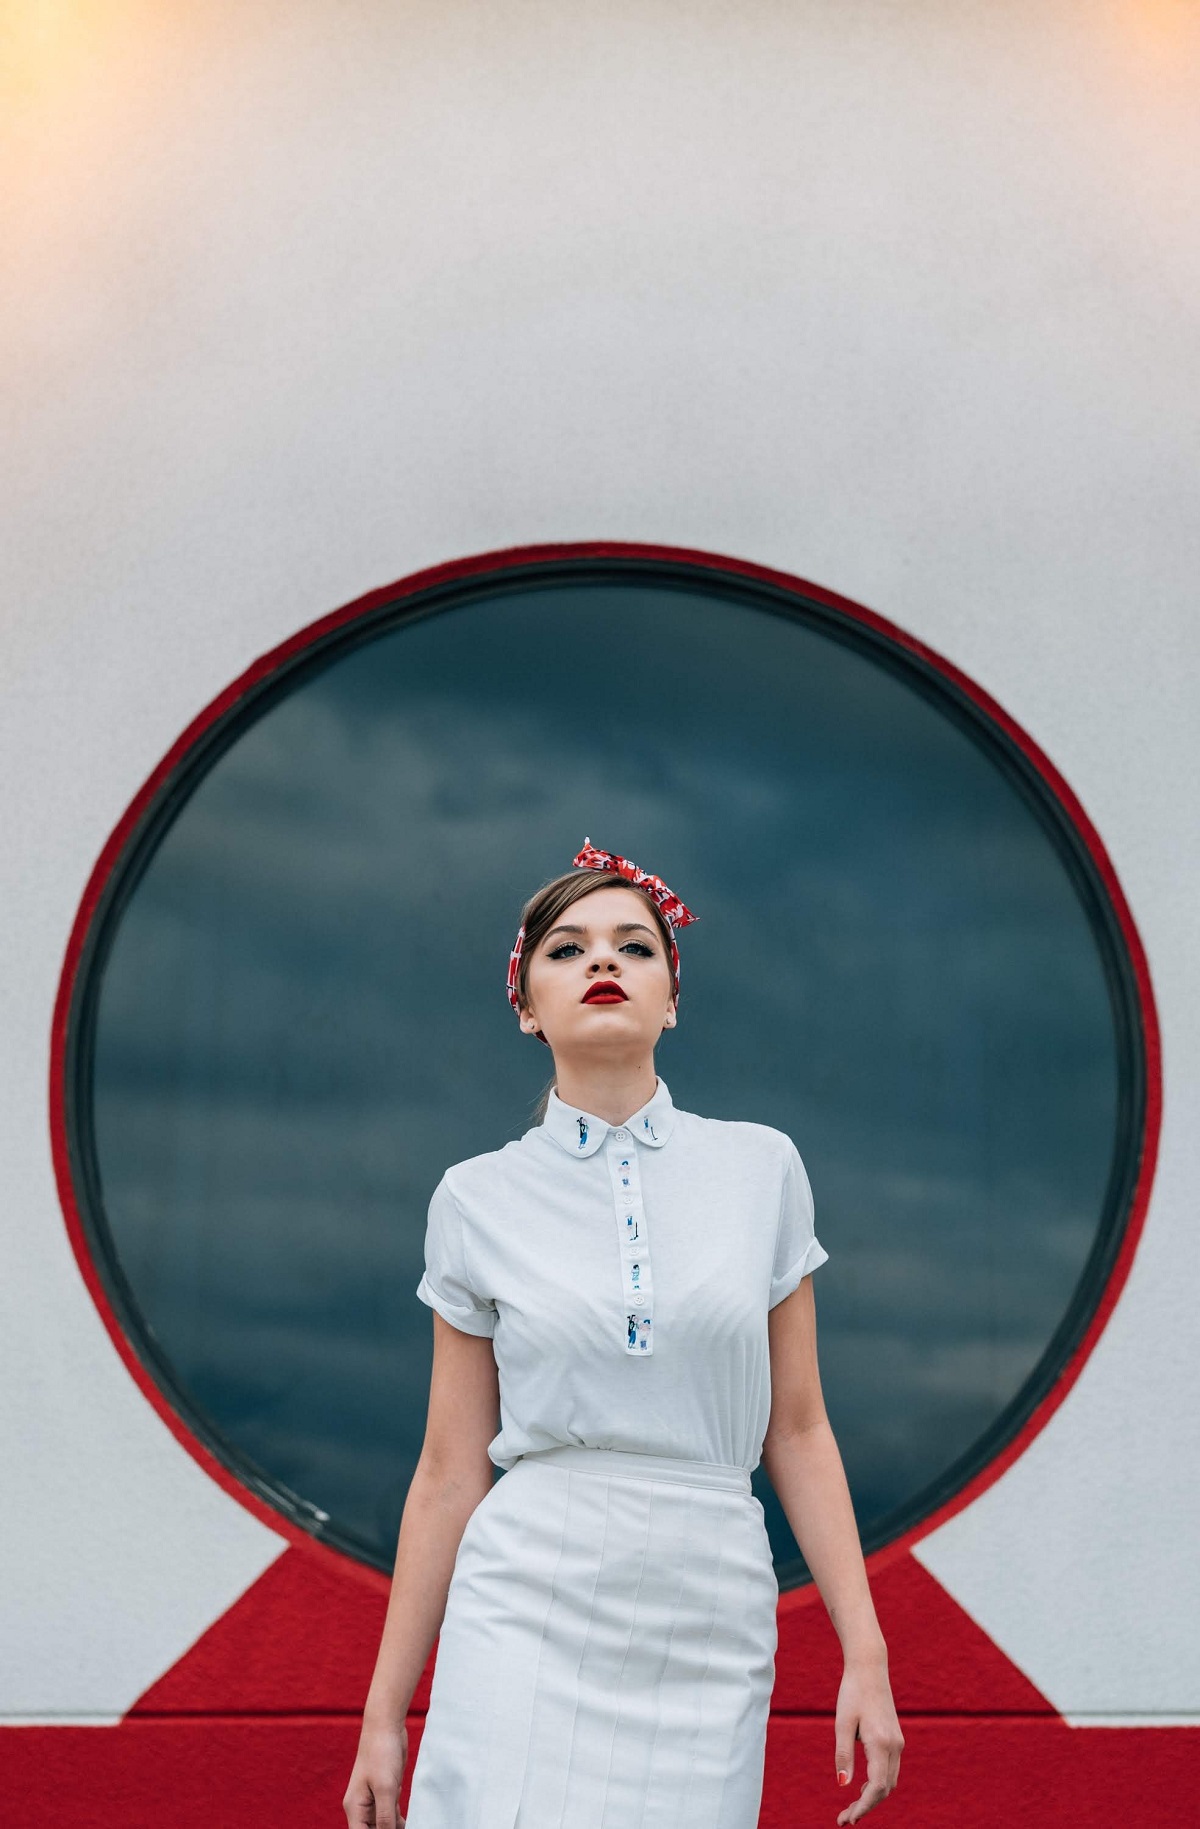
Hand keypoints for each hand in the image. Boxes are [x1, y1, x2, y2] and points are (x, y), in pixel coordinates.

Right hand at [343, 1719, 408, 1827]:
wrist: (386, 1725)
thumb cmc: (381, 1753)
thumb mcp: (386, 1788)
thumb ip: (385, 1817)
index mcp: (354, 1808)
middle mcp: (361, 1807)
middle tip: (406, 1827)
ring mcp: (373, 1799)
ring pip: (383, 1825)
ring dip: (395, 1827)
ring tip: (411, 1825)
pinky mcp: (385, 1792)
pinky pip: (390, 1813)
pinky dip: (399, 1819)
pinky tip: (410, 1820)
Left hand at [834, 1657, 902, 1823]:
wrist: (870, 1667)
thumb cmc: (852, 1692)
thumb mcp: (842, 1723)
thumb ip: (843, 1754)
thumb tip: (843, 1786)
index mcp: (881, 1743)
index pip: (876, 1787)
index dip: (863, 1807)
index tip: (846, 1820)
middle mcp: (895, 1746)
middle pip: (884, 1789)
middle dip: (866, 1807)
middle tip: (844, 1819)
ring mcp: (898, 1742)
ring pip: (889, 1781)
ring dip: (872, 1797)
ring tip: (851, 1808)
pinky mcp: (896, 1738)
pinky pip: (890, 1770)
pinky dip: (878, 1784)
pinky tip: (862, 1786)